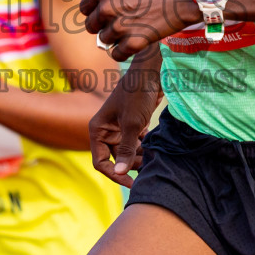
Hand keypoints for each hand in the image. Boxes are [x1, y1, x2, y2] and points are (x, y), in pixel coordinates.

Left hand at [78, 0, 198, 61]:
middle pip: (92, 26)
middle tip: (125, 17)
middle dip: (104, 24)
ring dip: (115, 37)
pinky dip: (123, 51)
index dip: (97, 9)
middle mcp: (108, 8)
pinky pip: (116, 54)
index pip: (84, 9)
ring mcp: (121, 27)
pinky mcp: (134, 43)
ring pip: (104, 40)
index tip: (114, 6)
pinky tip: (135, 39)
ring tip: (132, 26)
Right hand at [88, 60, 161, 187]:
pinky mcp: (133, 124)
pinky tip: (156, 149)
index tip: (132, 183)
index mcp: (97, 129)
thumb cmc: (137, 94)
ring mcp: (120, 128)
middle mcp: (106, 130)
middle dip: (130, 166)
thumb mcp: (132, 124)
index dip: (114, 175)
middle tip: (148, 169)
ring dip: (139, 158)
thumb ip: (126, 150)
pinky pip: (137, 143)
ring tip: (154, 159)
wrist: (152, 71)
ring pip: (127, 152)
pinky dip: (145, 148)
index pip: (100, 162)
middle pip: (115, 159)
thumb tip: (120, 174)